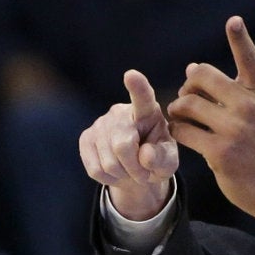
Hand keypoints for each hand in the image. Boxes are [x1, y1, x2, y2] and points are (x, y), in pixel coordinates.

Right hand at [79, 69, 177, 219]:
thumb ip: (162, 158)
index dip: (137, 87)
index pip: (142, 97)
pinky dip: (109, 179)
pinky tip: (117, 172)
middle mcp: (121, 112)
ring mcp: (100, 123)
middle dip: (135, 169)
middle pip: (123, 146)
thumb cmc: (157, 159)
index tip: (131, 75)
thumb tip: (145, 155)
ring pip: (109, 162)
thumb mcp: (169, 161)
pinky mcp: (86, 138)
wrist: (136, 169)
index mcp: (148, 111)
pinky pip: (95, 169)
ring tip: (132, 171)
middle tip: (145, 175)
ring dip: (123, 175)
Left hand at [167, 16, 254, 216]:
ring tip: (180, 120)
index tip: (233, 21)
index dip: (240, 38)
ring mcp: (235, 128)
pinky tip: (181, 136)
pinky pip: (183, 131)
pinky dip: (176, 132)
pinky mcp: (219, 151)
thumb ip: (233, 93)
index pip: (249, 59)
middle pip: (201, 76)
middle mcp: (249, 106)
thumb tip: (191, 67)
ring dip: (176, 111)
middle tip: (186, 101)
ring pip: (186, 104)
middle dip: (187, 86)